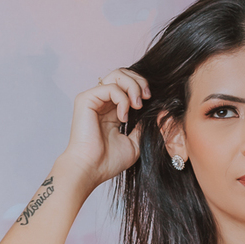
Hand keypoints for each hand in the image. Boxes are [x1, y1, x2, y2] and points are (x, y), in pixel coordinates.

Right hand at [58, 69, 148, 191]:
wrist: (91, 170)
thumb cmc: (108, 161)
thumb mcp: (134, 143)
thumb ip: (142, 126)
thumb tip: (158, 112)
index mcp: (112, 110)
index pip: (127, 85)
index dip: (141, 86)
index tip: (150, 100)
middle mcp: (102, 101)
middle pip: (122, 73)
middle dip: (139, 81)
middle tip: (146, 97)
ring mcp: (93, 99)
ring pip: (116, 75)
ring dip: (132, 87)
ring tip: (137, 106)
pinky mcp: (86, 99)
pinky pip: (110, 87)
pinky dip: (122, 99)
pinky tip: (123, 117)